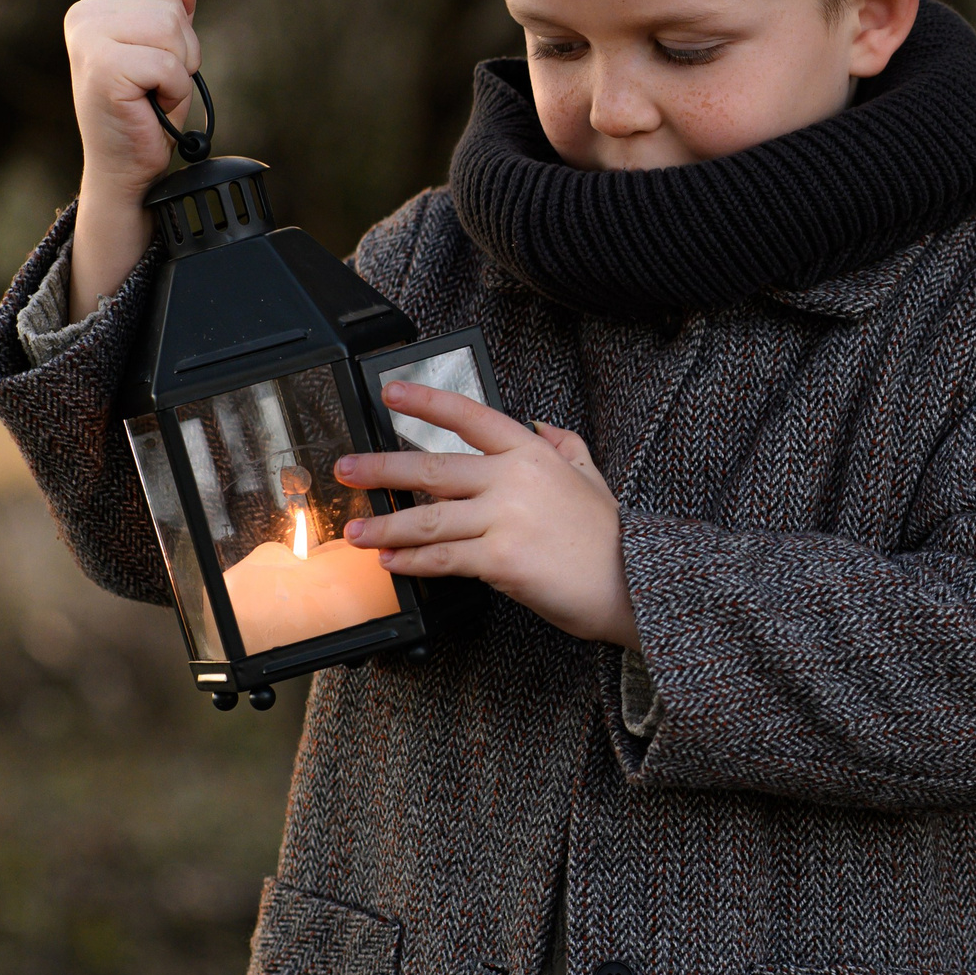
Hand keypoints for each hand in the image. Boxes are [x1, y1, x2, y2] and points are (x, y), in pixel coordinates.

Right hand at [62, 0, 199, 319]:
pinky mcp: (103, 68)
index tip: (152, 67)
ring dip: (177, 73)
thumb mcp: (165, 52)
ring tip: (151, 94)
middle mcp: (83, 16)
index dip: (177, 36)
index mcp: (94, 6)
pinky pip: (169, 66)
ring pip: (172, 33)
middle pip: (171, 10)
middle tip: (154, 86)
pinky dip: (173, 92)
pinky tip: (149, 107)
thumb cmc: (145, 110)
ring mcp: (88, 40)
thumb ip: (172, 12)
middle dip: (181, 53)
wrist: (125, 165)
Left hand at [333, 380, 638, 649]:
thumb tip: (540, 425)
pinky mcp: (499, 560)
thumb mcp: (592, 476)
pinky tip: (392, 562)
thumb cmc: (608, 535)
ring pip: (427, 520)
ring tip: (356, 531)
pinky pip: (442, 559)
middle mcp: (513, 480)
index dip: (427, 401)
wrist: (628, 580)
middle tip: (346, 470)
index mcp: (532, 454)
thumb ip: (564, 445)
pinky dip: (411, 562)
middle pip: (432, 469)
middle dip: (380, 469)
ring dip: (384, 526)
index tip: (392, 393)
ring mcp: (504, 520)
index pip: (470, 417)